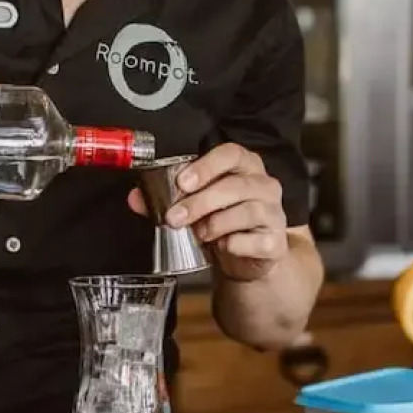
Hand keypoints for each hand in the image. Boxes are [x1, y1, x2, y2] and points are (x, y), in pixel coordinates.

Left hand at [128, 143, 286, 281]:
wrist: (249, 258)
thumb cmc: (223, 223)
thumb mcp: (196, 207)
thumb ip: (166, 199)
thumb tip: (136, 198)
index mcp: (245, 167)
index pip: (231, 154)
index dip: (206, 166)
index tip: (182, 183)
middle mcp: (264, 185)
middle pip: (236, 185)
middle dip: (200, 202)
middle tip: (175, 217)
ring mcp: (274, 214)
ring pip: (247, 211)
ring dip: (215, 224)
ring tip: (199, 233)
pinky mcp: (275, 242)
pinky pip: (256, 241)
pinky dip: (234, 245)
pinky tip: (223, 246)